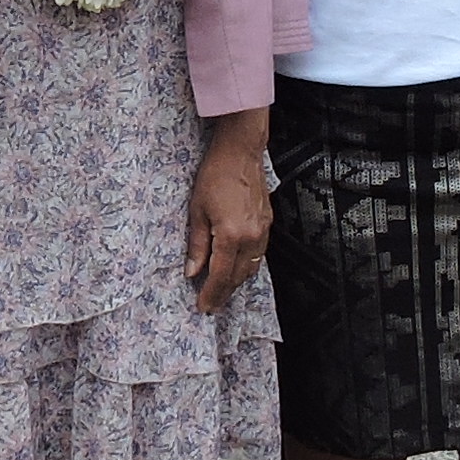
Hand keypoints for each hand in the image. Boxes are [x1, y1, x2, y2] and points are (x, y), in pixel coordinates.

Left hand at [185, 134, 271, 309]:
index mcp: (231, 235)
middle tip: (210, 304)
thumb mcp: (197, 210)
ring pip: (251, 268)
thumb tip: (192, 272)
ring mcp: (263, 231)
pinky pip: (258, 255)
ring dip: (236, 282)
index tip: (203, 307)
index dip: (211, 294)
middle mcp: (251, 238)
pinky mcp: (268, 224)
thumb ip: (196, 245)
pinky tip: (235, 267)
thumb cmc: (215, 175)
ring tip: (221, 290)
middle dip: (224, 293)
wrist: (241, 151)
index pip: (220, 275)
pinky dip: (246, 266)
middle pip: (238, 277)